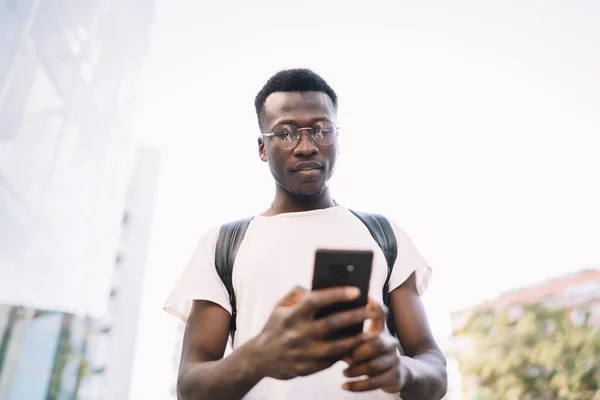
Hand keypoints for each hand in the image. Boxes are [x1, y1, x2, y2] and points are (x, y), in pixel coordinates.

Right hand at [251, 286, 370, 380]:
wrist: (259, 358)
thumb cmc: (275, 326)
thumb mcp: (280, 306)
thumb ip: (297, 293)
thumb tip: (317, 287)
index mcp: (291, 315)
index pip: (316, 300)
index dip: (337, 294)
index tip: (356, 290)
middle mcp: (297, 334)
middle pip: (331, 323)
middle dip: (354, 316)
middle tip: (371, 310)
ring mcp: (302, 353)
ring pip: (335, 347)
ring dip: (355, 339)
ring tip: (370, 332)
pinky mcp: (306, 369)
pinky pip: (330, 362)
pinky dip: (344, 354)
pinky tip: (357, 347)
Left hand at [342, 299, 404, 392]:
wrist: (397, 374)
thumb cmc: (371, 355)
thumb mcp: (364, 342)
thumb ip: (351, 336)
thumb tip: (329, 335)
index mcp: (381, 330)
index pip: (380, 314)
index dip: (374, 306)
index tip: (366, 299)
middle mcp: (390, 343)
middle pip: (376, 343)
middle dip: (357, 351)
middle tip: (344, 358)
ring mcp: (394, 360)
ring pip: (373, 365)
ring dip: (355, 371)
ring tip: (343, 372)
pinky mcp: (394, 377)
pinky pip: (374, 383)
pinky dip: (357, 386)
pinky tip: (344, 386)